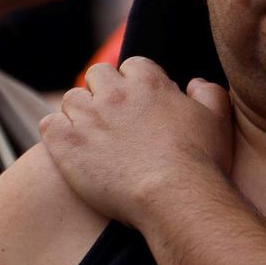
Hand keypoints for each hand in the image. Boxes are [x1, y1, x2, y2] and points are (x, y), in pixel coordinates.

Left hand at [39, 58, 232, 227]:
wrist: (173, 198)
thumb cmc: (199, 161)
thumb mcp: (216, 119)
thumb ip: (207, 91)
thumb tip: (194, 83)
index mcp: (148, 82)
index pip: (132, 66)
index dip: (134, 85)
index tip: (138, 106)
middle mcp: (115, 92)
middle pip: (97, 75)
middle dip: (103, 92)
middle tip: (113, 121)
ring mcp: (88, 117)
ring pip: (72, 99)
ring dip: (80, 114)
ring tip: (92, 138)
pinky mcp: (67, 143)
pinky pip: (49, 124)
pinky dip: (57, 133)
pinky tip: (71, 148)